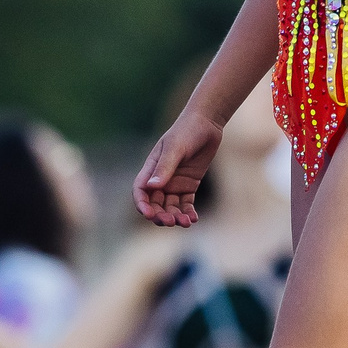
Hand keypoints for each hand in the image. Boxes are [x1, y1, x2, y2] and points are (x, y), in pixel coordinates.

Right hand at [136, 110, 223, 227]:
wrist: (206, 124)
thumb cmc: (187, 131)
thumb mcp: (175, 148)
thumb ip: (165, 167)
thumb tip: (152, 187)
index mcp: (151, 168)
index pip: (140, 191)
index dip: (142, 204)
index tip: (149, 214)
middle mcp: (160, 179)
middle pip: (155, 203)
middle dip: (160, 215)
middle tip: (170, 221)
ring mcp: (175, 183)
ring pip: (170, 206)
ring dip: (175, 216)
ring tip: (185, 223)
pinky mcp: (189, 186)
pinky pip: (185, 204)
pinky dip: (188, 212)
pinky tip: (193, 219)